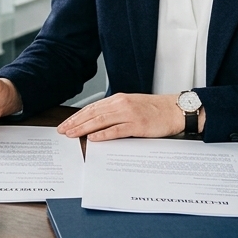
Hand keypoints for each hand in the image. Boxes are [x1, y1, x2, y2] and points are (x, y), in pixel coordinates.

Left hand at [57, 93, 202, 140]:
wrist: (175, 110)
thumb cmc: (154, 109)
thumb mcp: (131, 106)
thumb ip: (115, 111)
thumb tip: (97, 122)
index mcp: (118, 99)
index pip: (92, 108)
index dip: (77, 116)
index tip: (66, 124)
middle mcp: (121, 104)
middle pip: (93, 114)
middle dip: (75, 123)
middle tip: (62, 130)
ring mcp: (129, 114)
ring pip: (101, 121)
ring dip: (84, 128)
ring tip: (72, 134)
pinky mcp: (138, 125)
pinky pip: (117, 130)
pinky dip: (103, 134)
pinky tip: (93, 138)